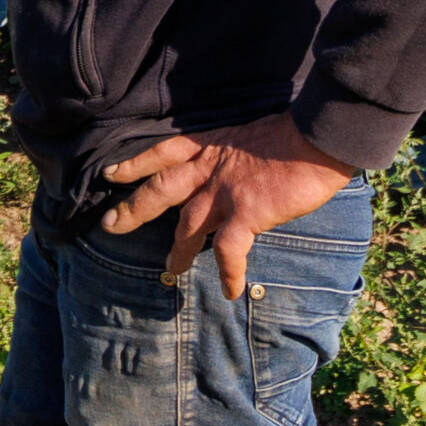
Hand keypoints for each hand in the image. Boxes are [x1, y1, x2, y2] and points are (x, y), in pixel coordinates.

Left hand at [99, 113, 355, 298]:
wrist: (316, 137)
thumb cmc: (290, 134)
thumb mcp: (247, 135)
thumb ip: (232, 154)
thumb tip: (233, 168)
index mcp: (208, 147)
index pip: (162, 152)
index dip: (135, 163)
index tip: (110, 173)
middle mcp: (209, 169)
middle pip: (160, 190)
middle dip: (133, 208)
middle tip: (110, 225)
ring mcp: (225, 192)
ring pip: (187, 226)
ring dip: (177, 251)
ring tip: (169, 272)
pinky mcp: (248, 213)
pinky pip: (229, 250)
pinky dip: (228, 272)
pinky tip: (229, 291)